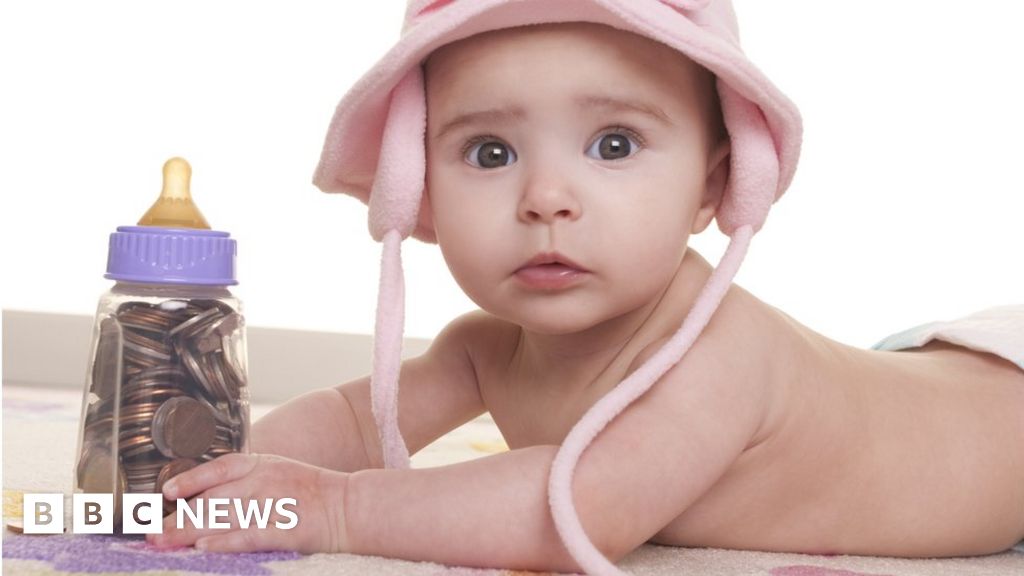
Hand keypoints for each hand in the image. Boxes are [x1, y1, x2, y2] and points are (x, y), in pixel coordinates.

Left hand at [146, 453, 349, 553]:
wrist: (351, 507)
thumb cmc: (313, 493)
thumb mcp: (279, 473)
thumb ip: (246, 481)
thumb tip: (206, 497)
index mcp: (263, 464)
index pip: (219, 468)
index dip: (190, 478)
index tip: (165, 491)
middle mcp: (265, 481)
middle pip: (212, 500)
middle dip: (177, 517)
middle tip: (150, 532)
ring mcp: (275, 505)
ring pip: (222, 518)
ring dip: (188, 532)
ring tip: (162, 543)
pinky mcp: (285, 530)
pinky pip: (249, 535)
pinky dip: (224, 541)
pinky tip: (204, 547)